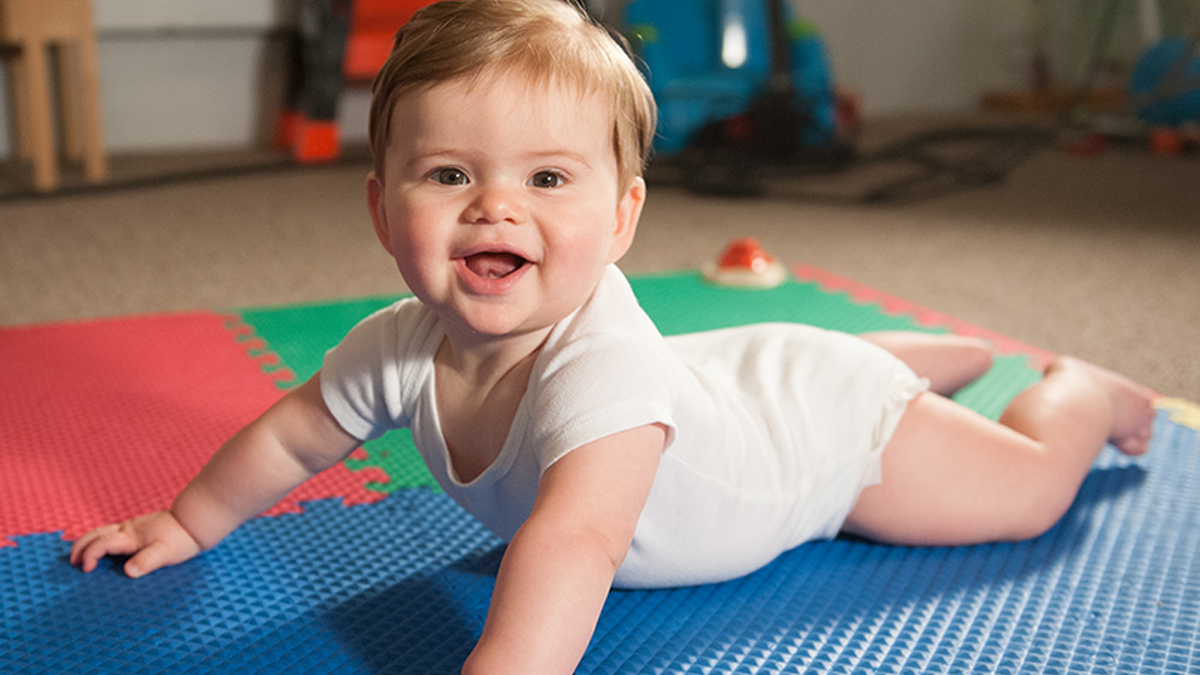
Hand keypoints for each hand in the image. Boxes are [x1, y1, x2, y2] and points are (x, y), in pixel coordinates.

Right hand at [69, 510, 202, 577]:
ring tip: (80, 555)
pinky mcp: (139, 528)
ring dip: (88, 542)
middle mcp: (128, 529)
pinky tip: (103, 547)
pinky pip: (112, 532)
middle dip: (80, 547)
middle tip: (72, 562)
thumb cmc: (181, 538)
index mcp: (130, 536)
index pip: (101, 544)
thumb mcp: (165, 553)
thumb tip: (128, 571)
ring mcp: (133, 527)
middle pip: (95, 534)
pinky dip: (99, 539)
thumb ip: (146, 561)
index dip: (89, 556)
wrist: (196, 521)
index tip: (85, 570)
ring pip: (102, 531)